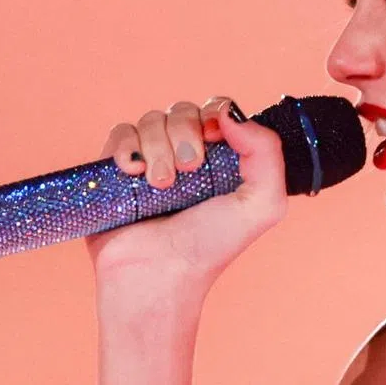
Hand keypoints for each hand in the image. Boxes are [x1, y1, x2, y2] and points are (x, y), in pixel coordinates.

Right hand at [85, 96, 287, 292]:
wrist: (158, 274)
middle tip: (188, 172)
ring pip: (152, 120)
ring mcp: (152, 161)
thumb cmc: (211, 247)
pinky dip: (126, 147)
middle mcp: (188, 156)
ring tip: (160, 186)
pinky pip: (120, 133)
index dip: (215, 115)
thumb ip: (267, 152)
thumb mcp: (262, 205)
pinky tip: (133, 173)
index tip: (214, 139)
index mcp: (224, 160)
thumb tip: (229, 113)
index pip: (219, 110)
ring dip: (157, 149)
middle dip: (186, 134)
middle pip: (184, 110)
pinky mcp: (119, 169)